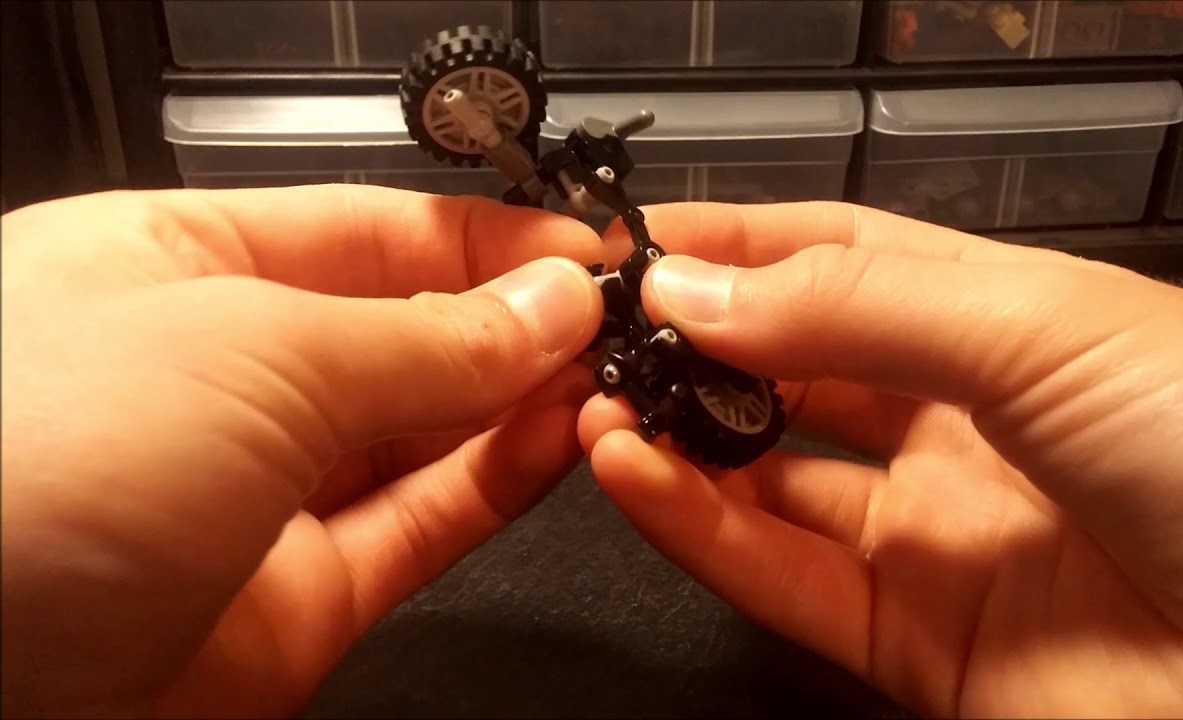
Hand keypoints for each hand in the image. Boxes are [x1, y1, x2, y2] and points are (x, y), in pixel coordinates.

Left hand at [1, 185, 604, 717]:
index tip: (580, 243)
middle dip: (511, 316)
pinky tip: (563, 438)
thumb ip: (424, 335)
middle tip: (610, 310)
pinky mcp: (300, 596)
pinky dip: (500, 480)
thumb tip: (545, 302)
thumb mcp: (252, 349)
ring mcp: (259, 492)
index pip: (365, 230)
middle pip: (402, 328)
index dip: (482, 236)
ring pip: (423, 430)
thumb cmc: (19, 468)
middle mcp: (217, 377)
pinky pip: (422, 520)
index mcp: (172, 268)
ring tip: (607, 370)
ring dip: (521, 399)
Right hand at [580, 202, 1182, 717]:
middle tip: (600, 328)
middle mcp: (962, 426)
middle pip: (792, 372)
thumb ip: (859, 306)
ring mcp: (934, 537)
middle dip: (693, 344)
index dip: (738, 248)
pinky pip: (779, 575)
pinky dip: (696, 526)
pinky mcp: (915, 642)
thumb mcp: (1047, 327)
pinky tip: (630, 473)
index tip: (640, 243)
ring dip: (673, 439)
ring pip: (768, 480)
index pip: (839, 262)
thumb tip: (697, 288)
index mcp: (1007, 325)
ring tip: (593, 402)